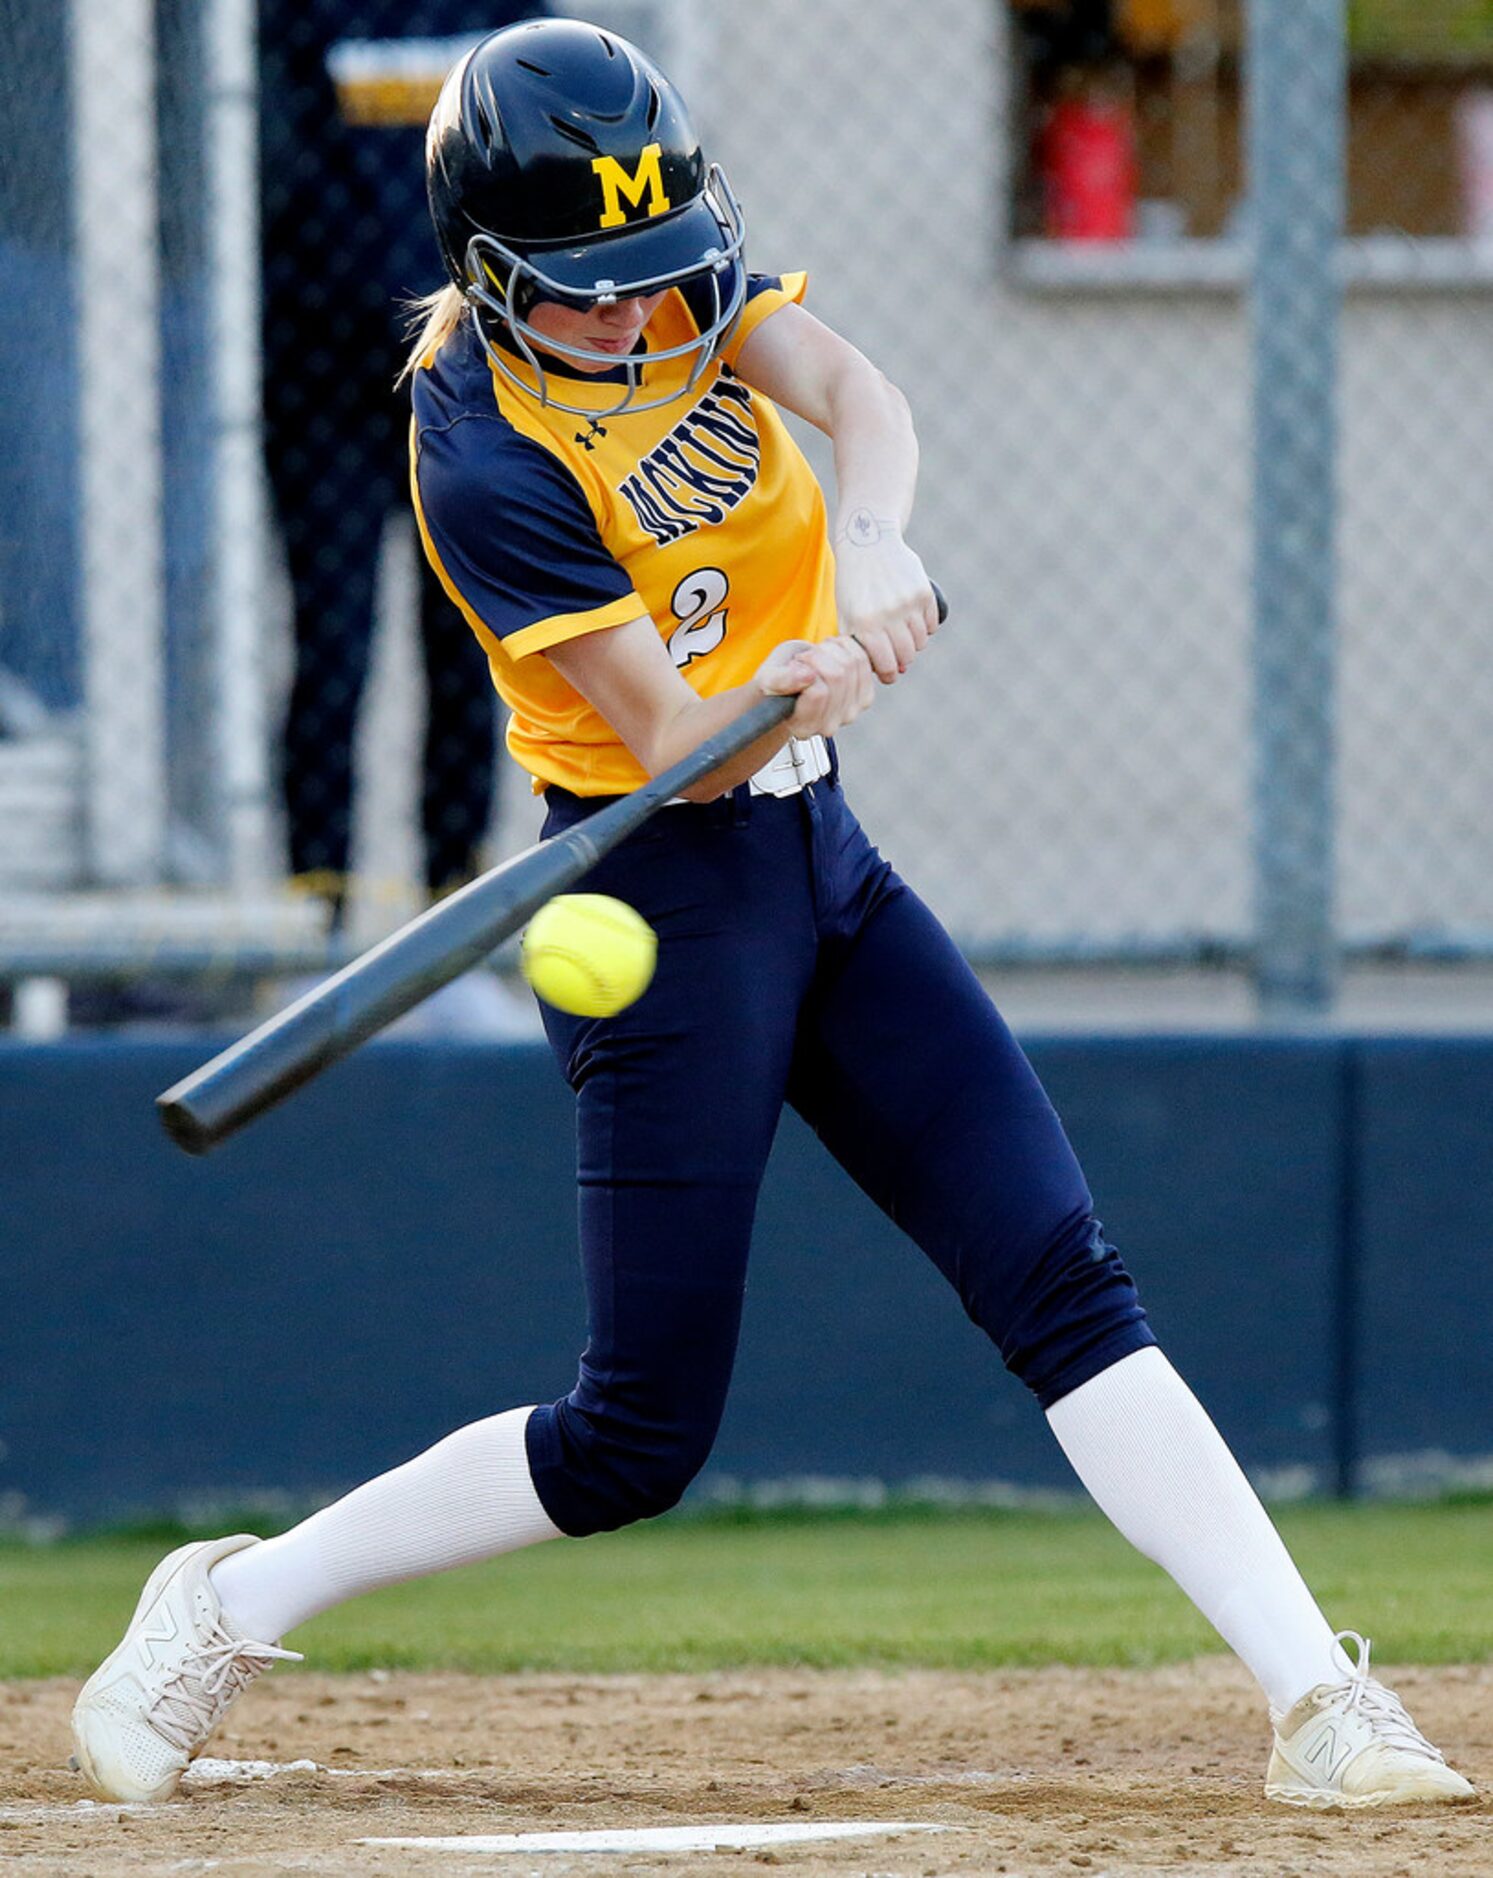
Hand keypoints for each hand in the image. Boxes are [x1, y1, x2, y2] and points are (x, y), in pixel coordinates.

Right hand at [756, 635, 874, 736]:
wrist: (792, 683)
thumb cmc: (778, 683)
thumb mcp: (768, 680)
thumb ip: (781, 680)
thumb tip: (806, 676)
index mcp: (803, 727)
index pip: (817, 691)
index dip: (805, 669)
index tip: (794, 666)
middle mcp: (829, 725)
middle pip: (836, 675)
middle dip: (817, 656)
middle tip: (803, 659)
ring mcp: (850, 713)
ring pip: (851, 663)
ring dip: (831, 650)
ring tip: (816, 656)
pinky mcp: (865, 698)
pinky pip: (863, 659)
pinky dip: (846, 648)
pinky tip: (831, 653)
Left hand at [833, 513, 939, 683]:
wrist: (868, 542)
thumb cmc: (853, 584)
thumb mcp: (846, 613)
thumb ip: (858, 644)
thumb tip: (882, 671)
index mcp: (865, 623)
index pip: (885, 664)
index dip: (888, 674)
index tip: (889, 675)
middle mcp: (888, 614)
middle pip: (906, 655)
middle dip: (902, 661)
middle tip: (898, 659)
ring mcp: (908, 603)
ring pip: (921, 641)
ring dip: (914, 644)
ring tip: (904, 638)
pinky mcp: (923, 592)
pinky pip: (932, 624)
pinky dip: (926, 628)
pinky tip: (915, 623)